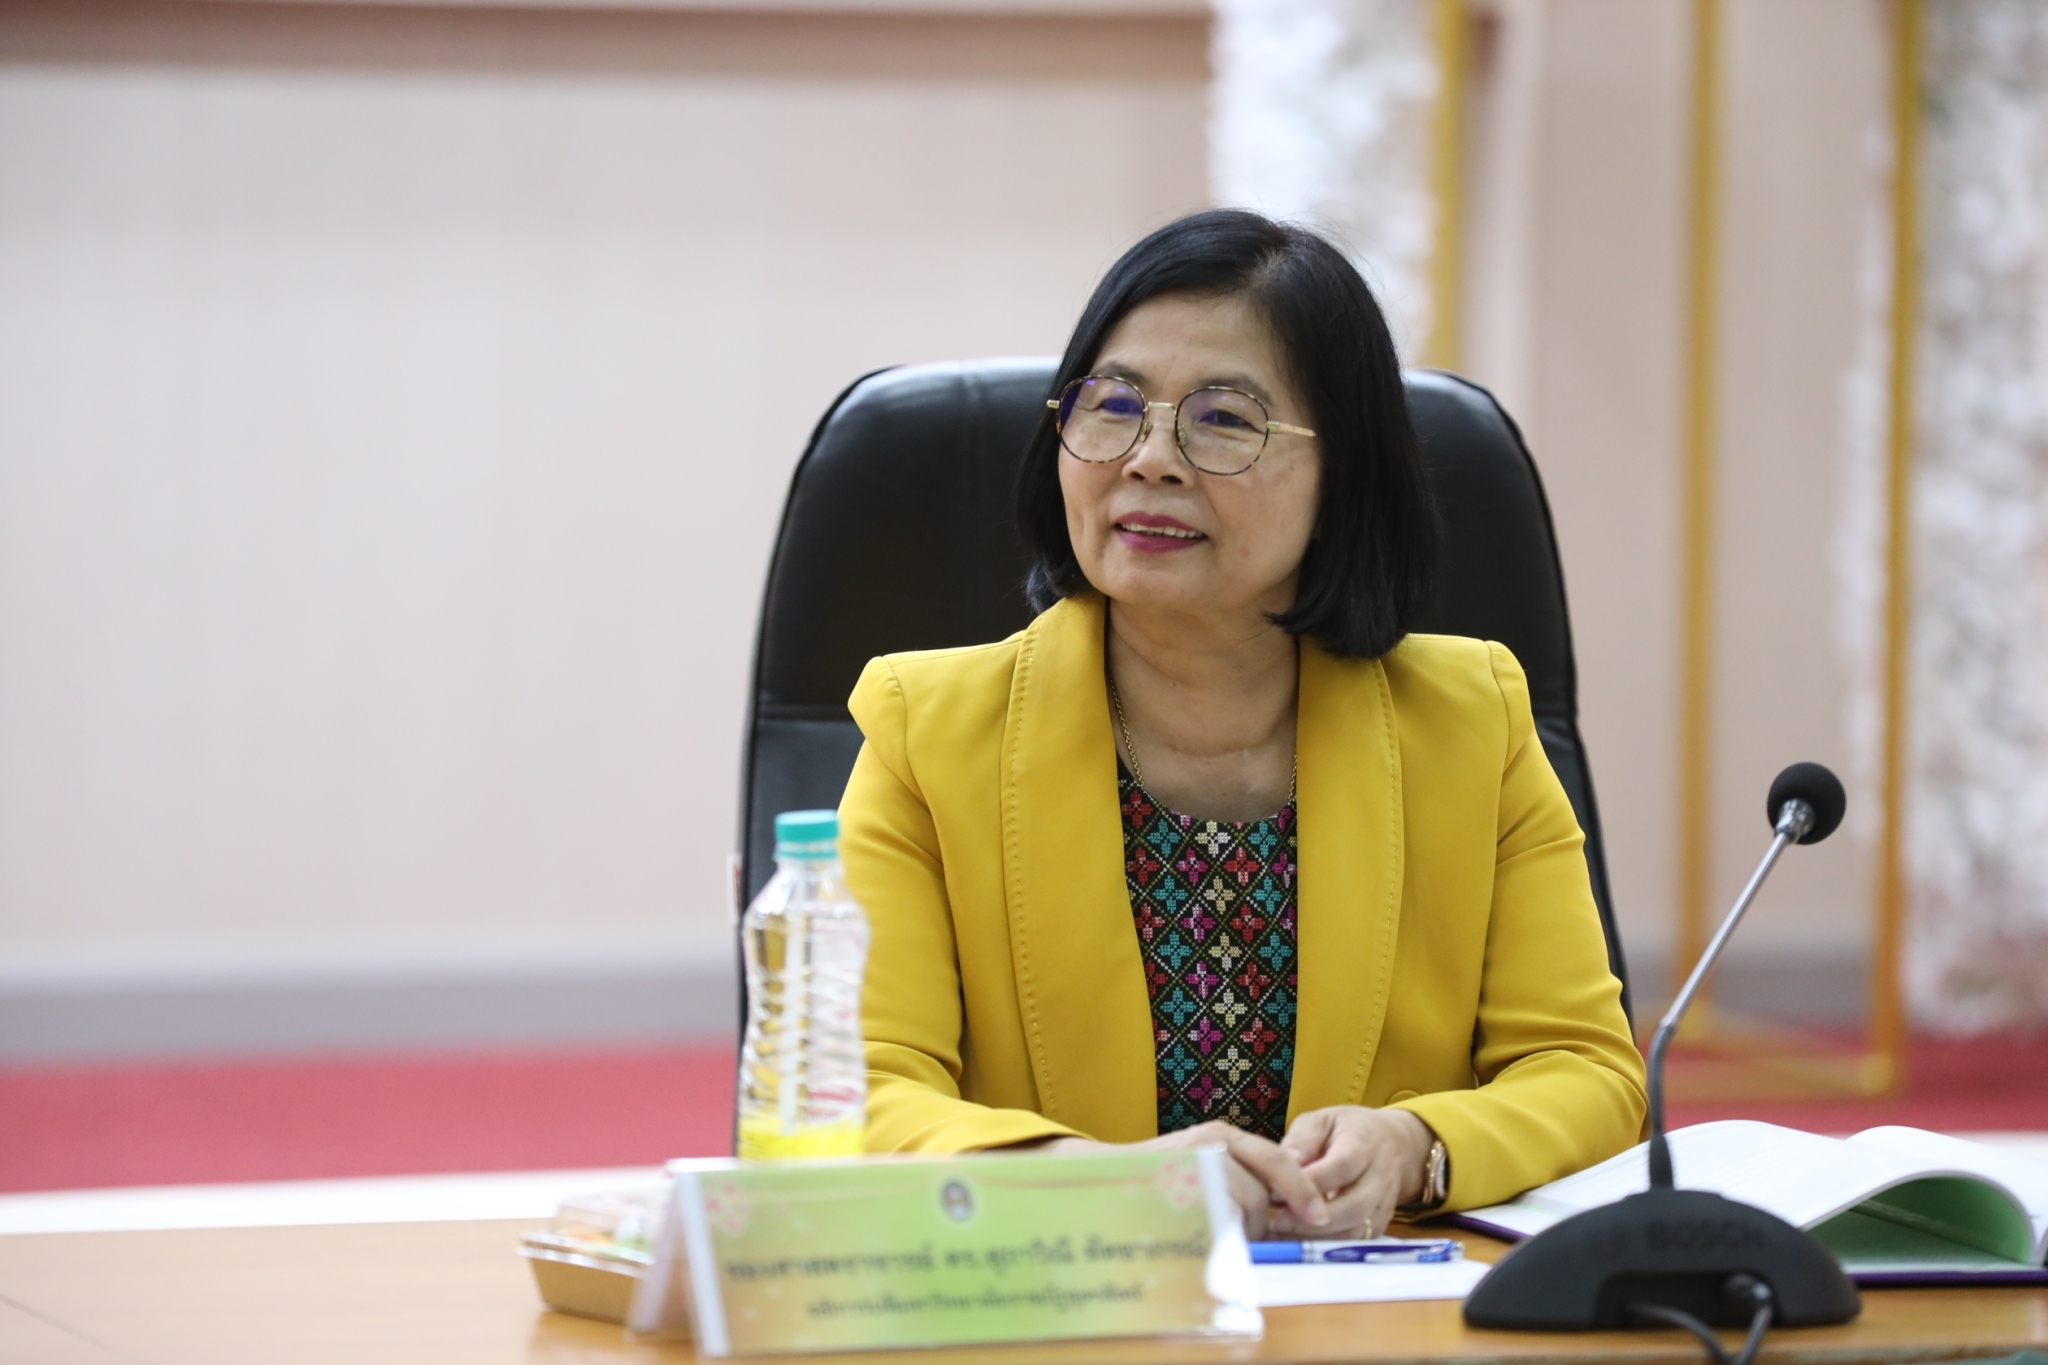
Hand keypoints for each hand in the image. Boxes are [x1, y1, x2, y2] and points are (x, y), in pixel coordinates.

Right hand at [1042, 1122, 1329, 1238]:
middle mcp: (1209, 1143)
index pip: (1276, 1159)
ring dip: (1238, 1233)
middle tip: (1243, 1240)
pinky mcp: (1174, 1188)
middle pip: (1260, 1192)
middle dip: (1260, 1224)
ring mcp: (1190, 1164)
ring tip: (1214, 1238)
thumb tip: (1284, 1210)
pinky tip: (1204, 1240)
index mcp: (1219, 1135)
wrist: (1097, 1182)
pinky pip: (1215, 1221)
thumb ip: (1238, 1178)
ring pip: (1241, 1208)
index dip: (1301, 1190)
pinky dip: (1219, 1237)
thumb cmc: (1155, 1183)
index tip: (1318, 1216)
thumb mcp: (1201, 1168)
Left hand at [1269, 1106, 1434, 1239]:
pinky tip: (1298, 1243)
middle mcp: (1380, 1177)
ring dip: (1318, 1238)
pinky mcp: (1380, 1226)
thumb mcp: (1321, 1121)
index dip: (1310, 1184)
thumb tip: (1287, 1163)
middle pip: (1353, 1206)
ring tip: (1283, 1235)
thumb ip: (1302, 1140)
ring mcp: (1384, 1205)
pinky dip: (1326, 1248)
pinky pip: (1355, 1243)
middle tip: (1277, 1222)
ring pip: (1356, 1231)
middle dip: (1313, 1220)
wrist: (1393, 1145)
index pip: (1342, 1167)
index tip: (1276, 1193)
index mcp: (1364, 1144)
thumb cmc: (1346, 1131)